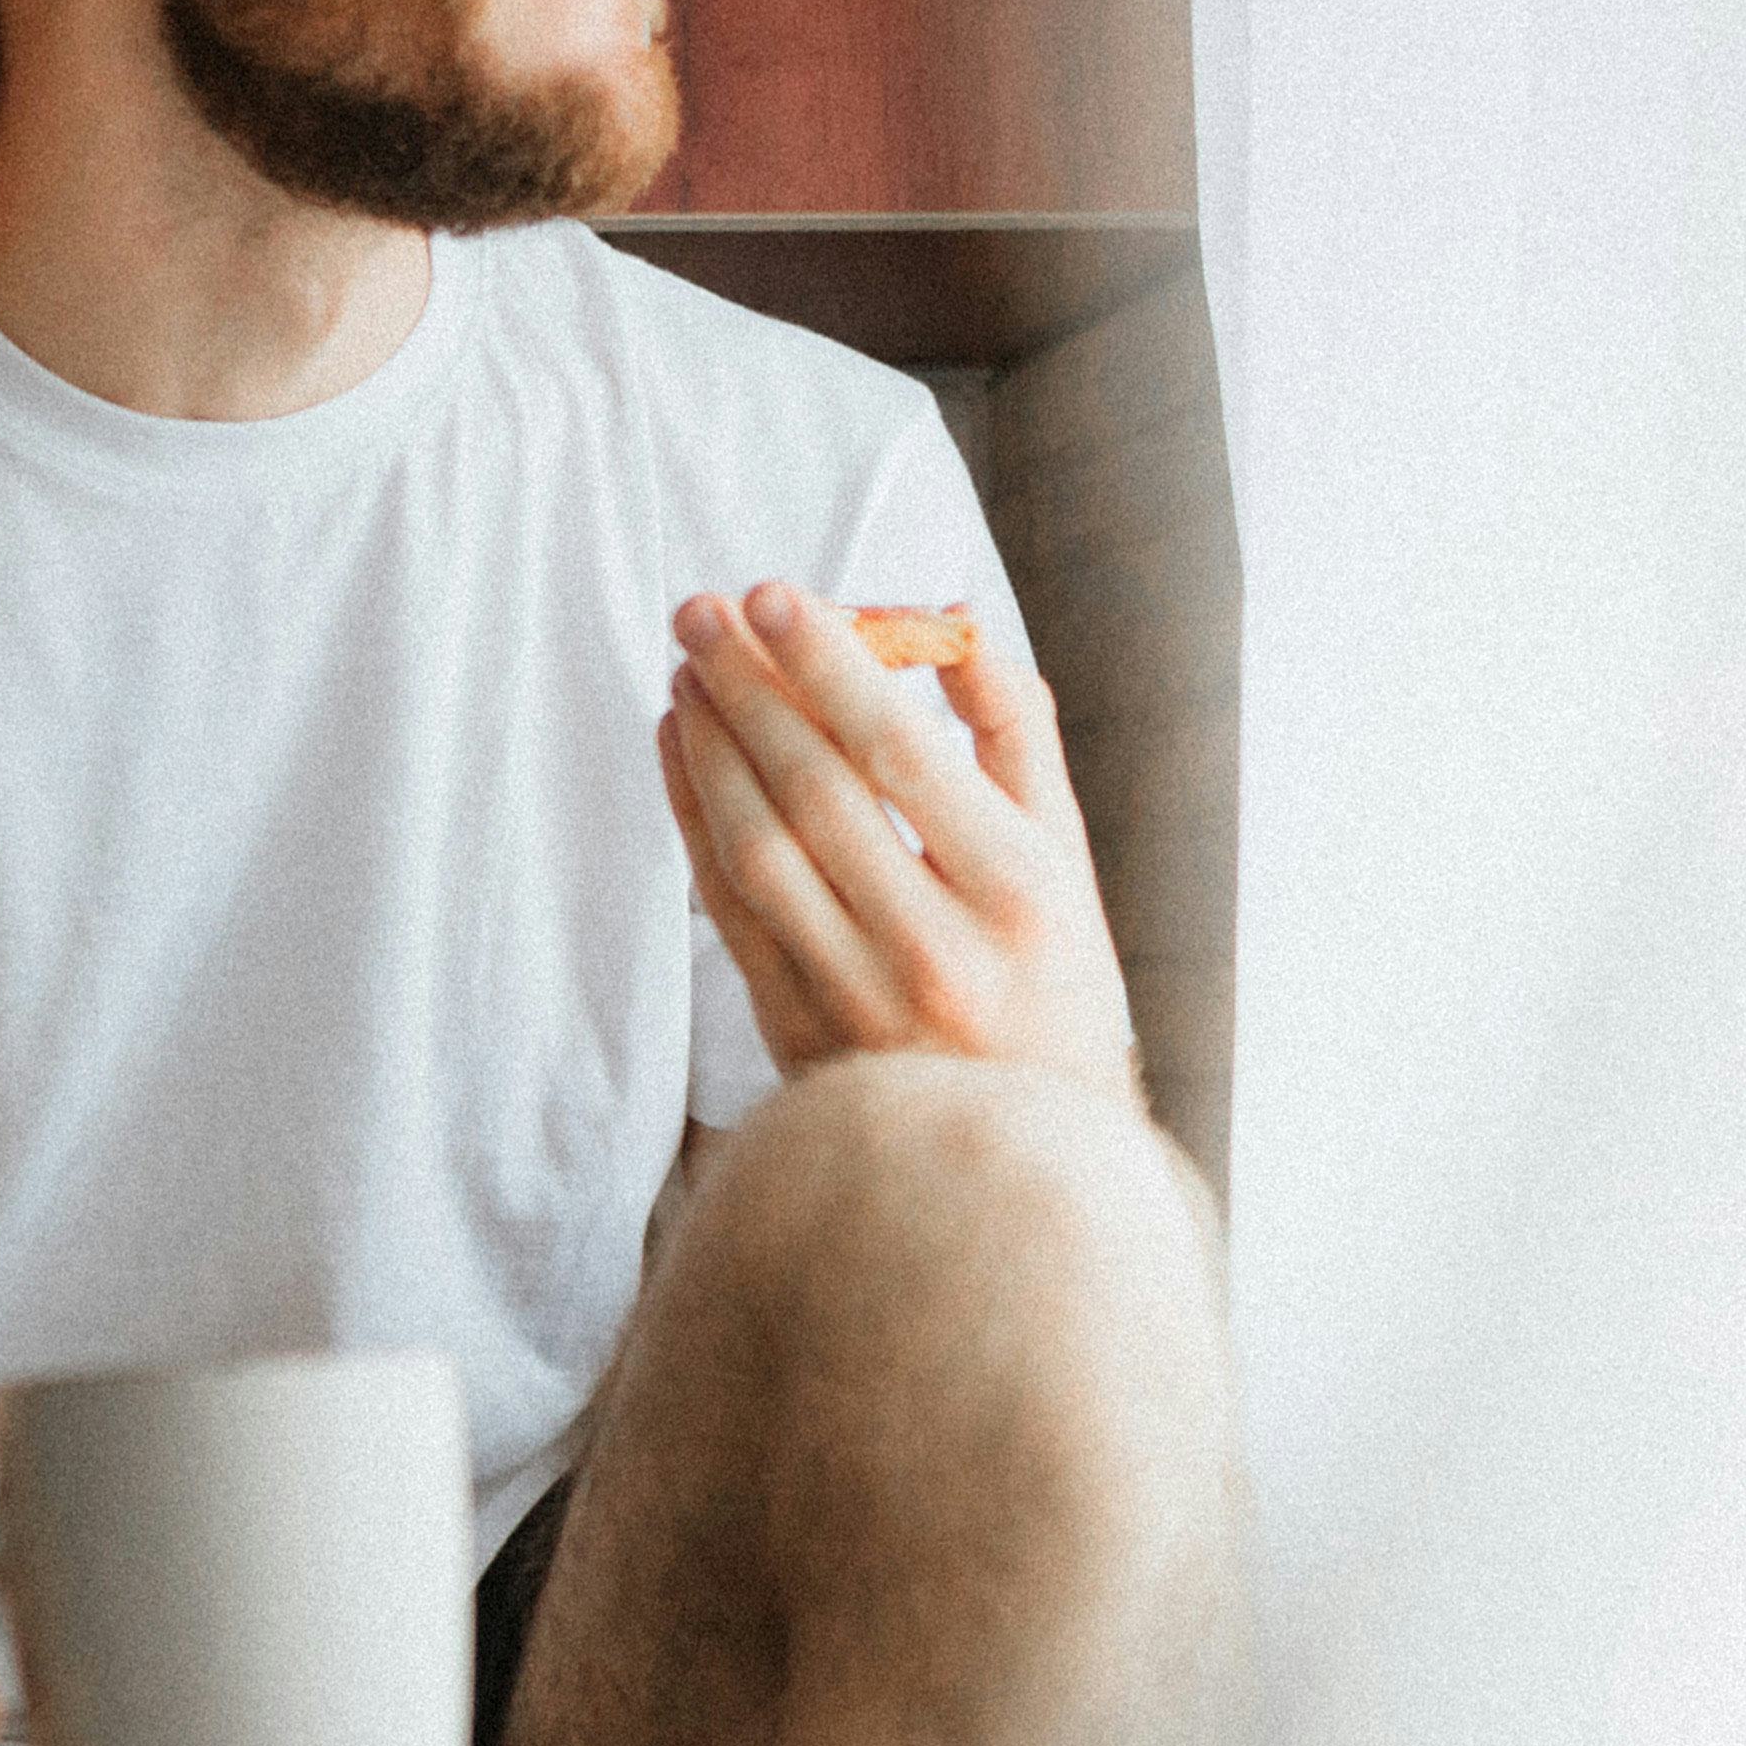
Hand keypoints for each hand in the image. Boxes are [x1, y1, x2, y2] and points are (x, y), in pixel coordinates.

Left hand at [660, 583, 1141, 1090]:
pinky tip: (678, 749)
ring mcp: (860, 1000)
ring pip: (757, 849)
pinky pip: (726, 909)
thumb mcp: (1067, 857)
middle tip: (698, 610)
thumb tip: (946, 616)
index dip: (828, 666)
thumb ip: (1015, 733)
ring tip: (686, 668)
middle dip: (748, 687)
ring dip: (709, 747)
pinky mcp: (796, 1034)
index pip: (902, 754)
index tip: (769, 594)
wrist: (1024, 1151)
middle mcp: (939, 950)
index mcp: (1023, 894)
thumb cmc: (1053, 980)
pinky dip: (693, 818)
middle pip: (816, 791)